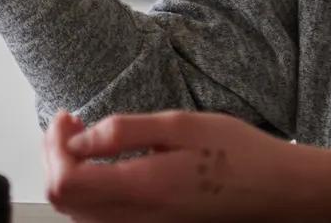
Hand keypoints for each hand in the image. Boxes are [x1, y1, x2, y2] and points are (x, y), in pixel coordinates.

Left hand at [43, 110, 330, 222]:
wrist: (275, 191)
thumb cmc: (239, 154)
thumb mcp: (182, 125)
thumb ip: (126, 131)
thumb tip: (80, 136)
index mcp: (143, 188)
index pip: (66, 181)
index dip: (55, 146)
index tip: (66, 117)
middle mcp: (136, 219)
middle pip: (63, 201)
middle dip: (56, 157)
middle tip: (69, 124)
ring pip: (77, 214)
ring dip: (69, 175)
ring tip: (83, 140)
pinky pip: (99, 220)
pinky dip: (88, 192)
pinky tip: (102, 165)